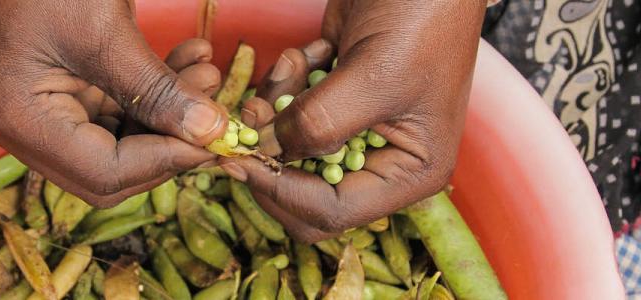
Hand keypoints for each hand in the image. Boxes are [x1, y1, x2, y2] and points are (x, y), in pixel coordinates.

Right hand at [0, 1, 226, 207]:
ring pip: (122, 142)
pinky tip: (190, 60)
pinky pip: (119, 110)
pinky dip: (157, 93)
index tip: (215, 139)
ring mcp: (44, 111)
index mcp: (18, 119)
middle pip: (111, 171)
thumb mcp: (106, 33)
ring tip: (206, 74)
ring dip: (170, 115)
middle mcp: (24, 127)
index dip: (166, 160)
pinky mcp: (65, 93)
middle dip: (169, 144)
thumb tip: (211, 133)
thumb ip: (157, 90)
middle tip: (212, 117)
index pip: (102, 172)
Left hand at [220, 0, 486, 241]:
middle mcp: (380, 162)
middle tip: (255, 113)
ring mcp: (352, 132)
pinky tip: (312, 50)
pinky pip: (287, 112)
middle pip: (302, 191)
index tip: (238, 158)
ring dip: (278, 104)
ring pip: (286, 148)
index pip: (332, 212)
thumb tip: (266, 153)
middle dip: (272, 152)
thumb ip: (320, 125)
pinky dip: (285, 83)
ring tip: (295, 62)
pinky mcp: (331, 102)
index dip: (280, 190)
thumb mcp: (374, 76)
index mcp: (410, 173)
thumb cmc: (421, 19)